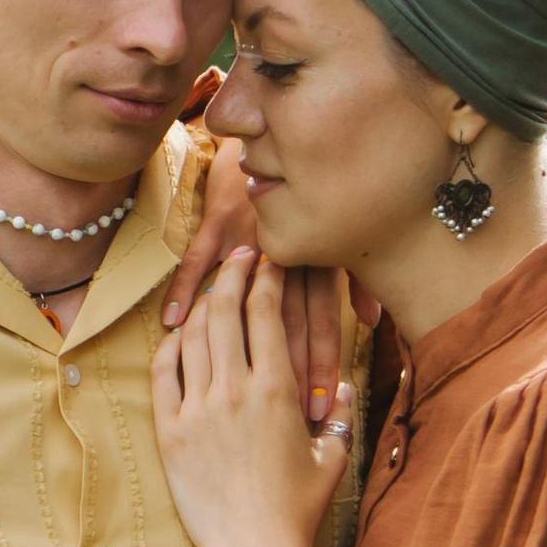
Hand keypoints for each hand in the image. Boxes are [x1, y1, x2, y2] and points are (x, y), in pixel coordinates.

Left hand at [152, 249, 356, 546]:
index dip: (267, 276)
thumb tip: (344, 386)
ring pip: (193, 336)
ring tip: (211, 290)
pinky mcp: (170, 433)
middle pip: (225, 311)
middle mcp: (234, 391)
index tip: (269, 259)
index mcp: (277, 390)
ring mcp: (198, 410)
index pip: (266, 312)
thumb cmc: (298, 509)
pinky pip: (163, 374)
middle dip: (232, 274)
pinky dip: (170, 347)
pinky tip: (178, 337)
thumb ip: (342, 415)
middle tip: (239, 257)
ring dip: (202, 305)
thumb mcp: (333, 458)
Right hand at [164, 130, 343, 424]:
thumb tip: (373, 320)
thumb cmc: (311, 190)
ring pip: (242, 296)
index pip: (320, 320)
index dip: (319, 363)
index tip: (318, 406)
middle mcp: (287, 250)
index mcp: (318, 259)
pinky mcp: (218, 222)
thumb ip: (355, 278)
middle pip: (285, 320)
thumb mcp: (339, 232)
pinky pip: (197, 260)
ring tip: (221, 385)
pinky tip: (173, 324)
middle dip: (285, 368)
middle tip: (279, 412)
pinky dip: (185, 290)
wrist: (278, 134)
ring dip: (231, 340)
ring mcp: (250, 237)